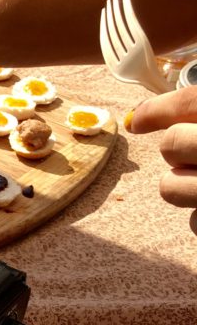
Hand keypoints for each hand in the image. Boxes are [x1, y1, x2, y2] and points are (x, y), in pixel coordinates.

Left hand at [128, 87, 196, 235]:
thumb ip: (194, 112)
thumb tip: (133, 120)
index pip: (190, 102)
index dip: (155, 109)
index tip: (133, 121)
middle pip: (172, 144)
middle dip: (175, 148)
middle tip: (195, 152)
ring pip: (169, 186)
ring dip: (183, 185)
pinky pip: (193, 221)